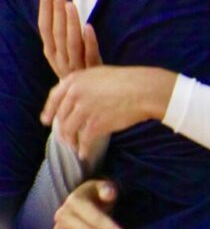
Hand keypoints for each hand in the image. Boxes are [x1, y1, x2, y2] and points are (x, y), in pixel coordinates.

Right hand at [38, 0, 101, 78]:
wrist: (89, 96)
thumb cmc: (78, 67)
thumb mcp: (65, 52)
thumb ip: (62, 33)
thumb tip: (61, 4)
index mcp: (52, 54)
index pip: (45, 29)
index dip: (45, 9)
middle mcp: (61, 60)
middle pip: (56, 33)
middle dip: (56, 10)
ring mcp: (76, 66)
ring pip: (71, 43)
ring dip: (71, 23)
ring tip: (70, 4)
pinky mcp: (92, 70)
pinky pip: (90, 55)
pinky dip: (89, 41)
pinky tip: (89, 27)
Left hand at [41, 66, 176, 158]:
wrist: (143, 90)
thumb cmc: (127, 81)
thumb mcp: (99, 74)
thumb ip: (83, 84)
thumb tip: (73, 97)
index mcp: (74, 80)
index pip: (54, 98)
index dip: (49, 111)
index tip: (46, 121)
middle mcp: (74, 94)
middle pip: (60, 117)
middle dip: (61, 130)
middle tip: (65, 138)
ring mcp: (83, 110)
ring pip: (68, 130)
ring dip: (70, 141)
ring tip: (74, 146)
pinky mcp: (94, 125)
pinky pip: (83, 141)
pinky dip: (82, 149)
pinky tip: (84, 154)